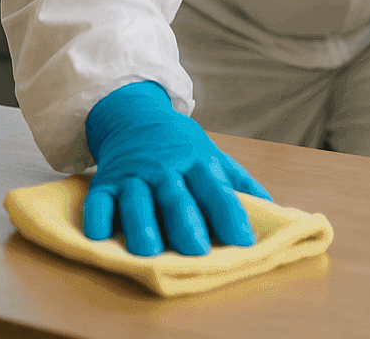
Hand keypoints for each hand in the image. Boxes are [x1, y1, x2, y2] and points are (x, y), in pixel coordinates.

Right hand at [83, 81, 270, 255]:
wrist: (135, 116)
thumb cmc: (181, 146)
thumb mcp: (213, 156)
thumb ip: (240, 183)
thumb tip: (272, 208)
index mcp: (198, 162)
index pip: (216, 189)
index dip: (230, 215)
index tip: (243, 241)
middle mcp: (165, 168)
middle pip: (176, 197)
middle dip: (187, 224)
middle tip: (197, 252)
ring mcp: (133, 175)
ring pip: (137, 200)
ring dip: (142, 225)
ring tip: (150, 252)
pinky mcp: (104, 182)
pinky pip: (98, 201)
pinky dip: (97, 218)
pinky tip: (100, 238)